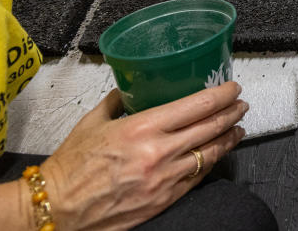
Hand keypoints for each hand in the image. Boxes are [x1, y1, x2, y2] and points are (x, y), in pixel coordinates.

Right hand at [41, 82, 247, 230]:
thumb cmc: (71, 166)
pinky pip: (197, 178)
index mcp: (143, 127)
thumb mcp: (93, 122)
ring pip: (210, 154)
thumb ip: (118, 101)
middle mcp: (158, 152)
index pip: (197, 105)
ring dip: (228, 138)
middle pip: (210, 127)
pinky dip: (210, 163)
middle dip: (232, 113)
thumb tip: (133, 88)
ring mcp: (164, 179)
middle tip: (241, 105)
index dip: (222, 95)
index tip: (233, 88)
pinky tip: (217, 154)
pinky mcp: (164, 200)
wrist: (56, 208)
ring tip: (238, 128)